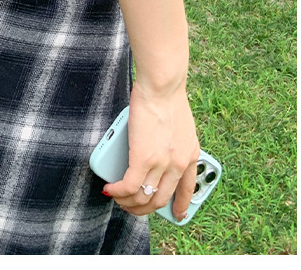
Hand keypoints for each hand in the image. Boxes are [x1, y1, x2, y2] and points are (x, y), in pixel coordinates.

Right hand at [102, 84, 200, 220]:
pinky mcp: (143, 159)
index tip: (176, 214)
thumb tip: (155, 153)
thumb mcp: (180, 126)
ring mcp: (161, 164)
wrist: (161, 86)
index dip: (180, 206)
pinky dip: (117, 191)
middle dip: (144, 209)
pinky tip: (110, 189)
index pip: (188, 190)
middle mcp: (178, 165)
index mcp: (190, 155)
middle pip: (161, 199)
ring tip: (117, 198)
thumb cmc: (166, 96)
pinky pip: (128, 186)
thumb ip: (173, 143)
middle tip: (132, 206)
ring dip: (128, 203)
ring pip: (143, 198)